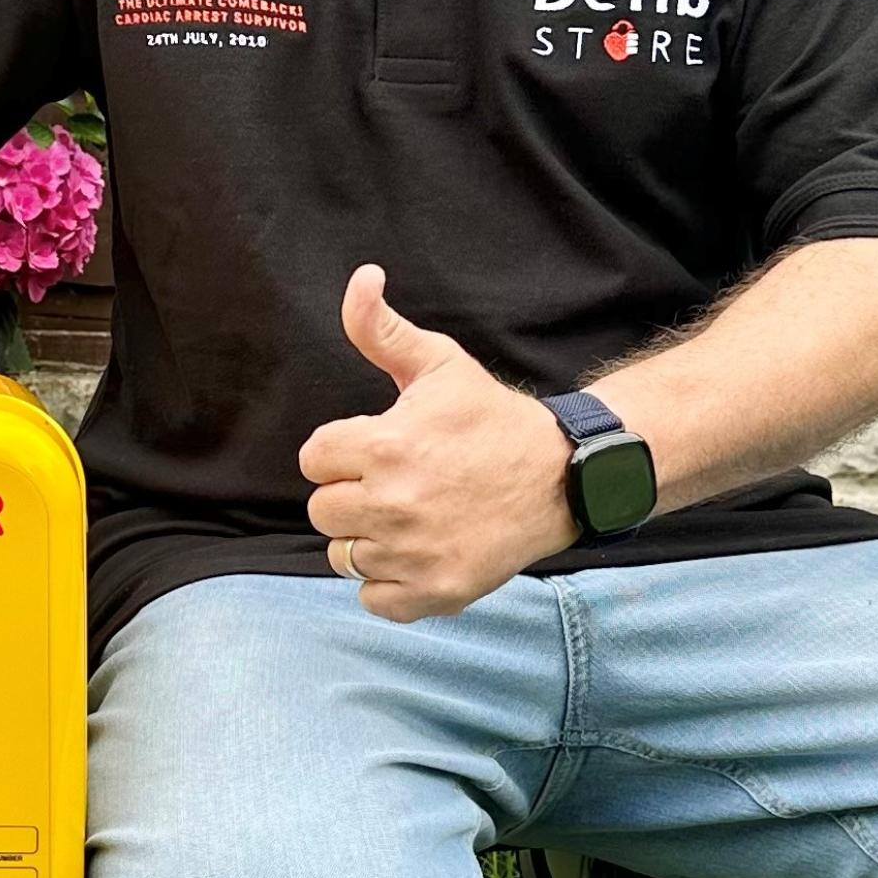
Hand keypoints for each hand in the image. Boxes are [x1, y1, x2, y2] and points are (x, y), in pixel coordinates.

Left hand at [297, 265, 575, 621]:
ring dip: (369, 540)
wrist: (563, 476)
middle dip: (351, 495)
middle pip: (322, 510)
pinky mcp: (436, 590)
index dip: (342, 452)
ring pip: (344, 556)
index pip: (314, 458)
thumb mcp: (440, 364)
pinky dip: (390, 584)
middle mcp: (394, 503)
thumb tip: (360, 278)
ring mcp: (414, 552)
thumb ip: (382, 329)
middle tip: (397, 484)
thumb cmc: (492, 420)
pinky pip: (374, 598)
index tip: (378, 449)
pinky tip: (419, 553)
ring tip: (411, 518)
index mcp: (385, 445)